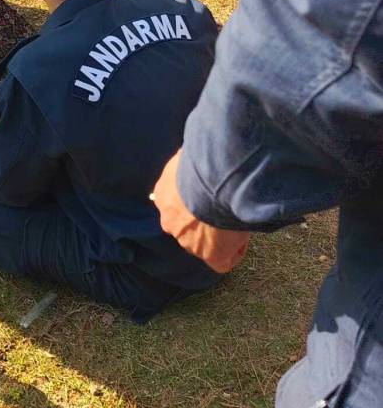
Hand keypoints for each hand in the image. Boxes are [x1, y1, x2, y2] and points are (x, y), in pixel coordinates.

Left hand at [151, 151, 249, 273]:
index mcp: (163, 196)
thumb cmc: (202, 162)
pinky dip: (235, 251)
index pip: (175, 204)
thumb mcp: (189, 154)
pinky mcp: (210, 256)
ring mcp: (189, 242)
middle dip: (204, 219)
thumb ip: (189, 159)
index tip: (208, 194)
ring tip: (237, 215)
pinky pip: (222, 261)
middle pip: (187, 226)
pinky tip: (243, 235)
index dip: (193, 201)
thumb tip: (200, 146)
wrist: (215, 180)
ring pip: (204, 242)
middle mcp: (171, 221)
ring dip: (220, 232)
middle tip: (224, 205)